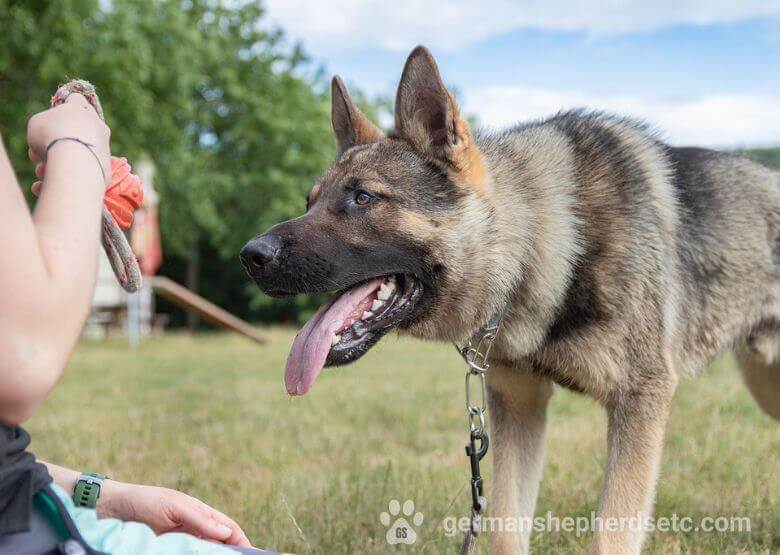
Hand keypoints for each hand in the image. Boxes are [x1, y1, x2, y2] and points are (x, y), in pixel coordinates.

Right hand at [27, 93, 110, 188]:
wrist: (77, 161)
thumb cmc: (52, 135)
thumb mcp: (37, 122)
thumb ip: (45, 124)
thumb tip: (51, 138)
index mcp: (83, 111)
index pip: (76, 101)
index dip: (62, 107)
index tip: (53, 118)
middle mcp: (98, 129)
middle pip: (72, 135)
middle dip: (51, 146)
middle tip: (37, 155)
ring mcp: (103, 151)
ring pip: (72, 158)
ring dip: (52, 166)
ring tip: (42, 172)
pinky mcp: (104, 172)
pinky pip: (78, 176)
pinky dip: (61, 181)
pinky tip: (41, 187)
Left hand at [96, 480, 251, 547]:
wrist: (108, 509)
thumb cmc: (143, 501)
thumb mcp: (173, 507)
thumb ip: (200, 519)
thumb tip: (227, 532)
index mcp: (199, 512)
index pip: (228, 528)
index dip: (241, 540)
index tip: (252, 553)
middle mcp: (192, 528)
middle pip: (219, 545)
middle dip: (230, 553)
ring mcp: (179, 542)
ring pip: (203, 553)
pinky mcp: (166, 551)